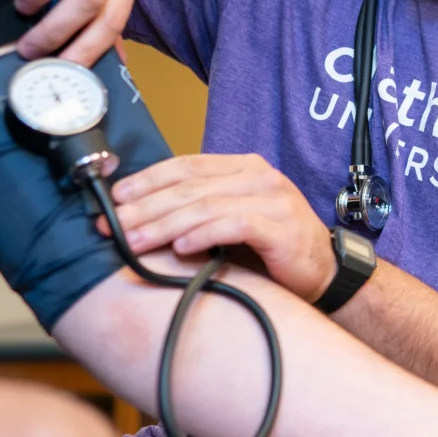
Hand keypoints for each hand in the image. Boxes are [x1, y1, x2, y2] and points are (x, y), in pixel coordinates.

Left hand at [105, 153, 337, 302]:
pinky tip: (180, 248)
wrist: (324, 271)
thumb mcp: (233, 219)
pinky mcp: (281, 227)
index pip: (186, 165)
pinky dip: (203, 235)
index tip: (114, 197)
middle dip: (145, 207)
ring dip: (164, 225)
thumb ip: (201, 209)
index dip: (147, 179)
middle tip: (113, 225)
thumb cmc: (272, 249)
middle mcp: (259, 176)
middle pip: (189, 187)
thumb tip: (141, 215)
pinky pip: (234, 225)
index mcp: (244, 167)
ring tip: (135, 241)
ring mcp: (273, 199)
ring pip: (206, 206)